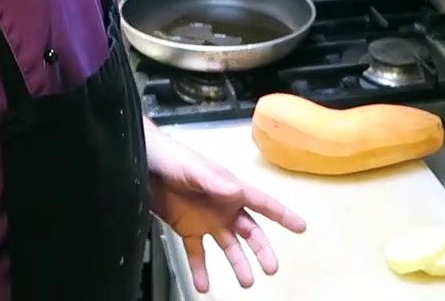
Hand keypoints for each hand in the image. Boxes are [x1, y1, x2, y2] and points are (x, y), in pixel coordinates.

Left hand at [145, 121, 305, 292]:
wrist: (143, 164)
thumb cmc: (172, 159)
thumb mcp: (195, 170)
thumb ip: (216, 182)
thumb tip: (237, 192)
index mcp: (231, 189)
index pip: (262, 204)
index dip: (282, 215)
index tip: (301, 227)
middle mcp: (224, 207)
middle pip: (249, 232)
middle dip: (262, 249)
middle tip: (271, 268)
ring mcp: (206, 220)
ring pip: (228, 246)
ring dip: (237, 264)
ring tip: (246, 282)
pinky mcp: (186, 228)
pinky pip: (197, 253)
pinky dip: (200, 270)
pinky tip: (203, 286)